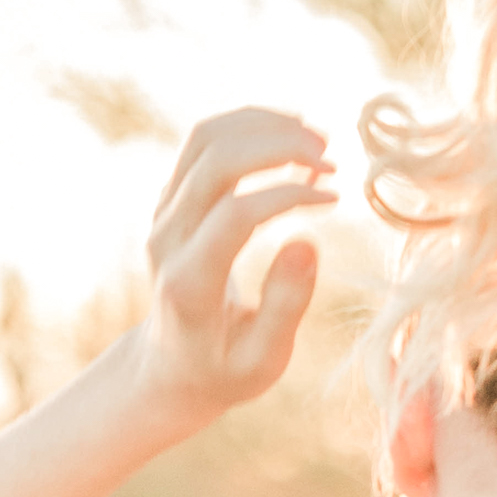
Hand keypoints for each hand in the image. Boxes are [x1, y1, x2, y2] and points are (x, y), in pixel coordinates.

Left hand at [133, 107, 336, 424]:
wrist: (171, 366)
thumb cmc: (226, 370)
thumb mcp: (263, 362)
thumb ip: (284, 307)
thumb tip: (308, 242)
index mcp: (189, 283)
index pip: (235, 214)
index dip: (288, 195)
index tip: (333, 196)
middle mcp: (167, 238)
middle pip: (215, 160)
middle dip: (279, 145)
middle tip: (331, 158)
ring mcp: (164, 213)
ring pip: (206, 138)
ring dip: (265, 126)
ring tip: (320, 140)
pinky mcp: (172, 199)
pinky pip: (205, 142)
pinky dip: (251, 127)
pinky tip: (294, 137)